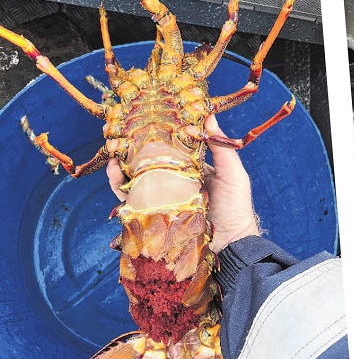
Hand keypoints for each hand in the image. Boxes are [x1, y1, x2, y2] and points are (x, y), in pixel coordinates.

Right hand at [106, 114, 260, 251]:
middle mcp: (174, 182)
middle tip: (120, 140)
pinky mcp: (154, 215)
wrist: (230, 243)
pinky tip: (115, 177)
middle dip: (132, 152)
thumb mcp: (232, 173)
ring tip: (113, 158)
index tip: (145, 123)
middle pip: (149, 164)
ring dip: (121, 169)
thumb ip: (221, 147)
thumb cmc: (235, 206)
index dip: (157, 138)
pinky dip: (120, 189)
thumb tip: (209, 116)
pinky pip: (132, 201)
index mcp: (192, 169)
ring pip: (136, 181)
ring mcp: (163, 199)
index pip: (171, 149)